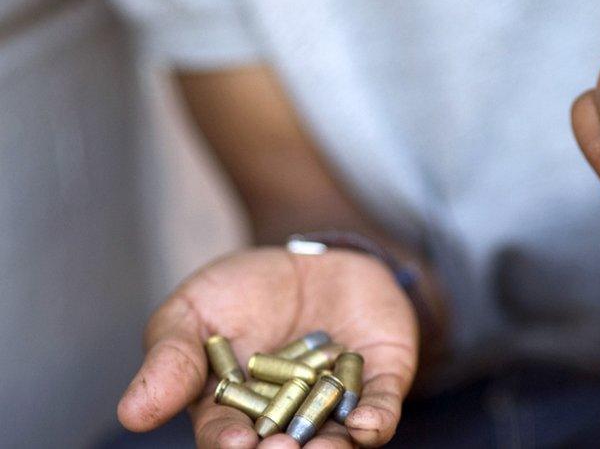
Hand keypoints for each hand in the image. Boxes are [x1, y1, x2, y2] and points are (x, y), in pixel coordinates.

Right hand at [117, 248, 418, 448]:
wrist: (310, 256)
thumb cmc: (243, 289)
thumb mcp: (193, 311)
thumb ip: (171, 357)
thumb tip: (132, 413)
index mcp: (235, 410)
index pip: (227, 435)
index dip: (229, 442)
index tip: (234, 444)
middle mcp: (288, 417)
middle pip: (284, 446)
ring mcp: (335, 402)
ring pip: (336, 439)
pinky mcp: (379, 380)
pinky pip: (381, 407)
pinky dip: (376, 421)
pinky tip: (366, 425)